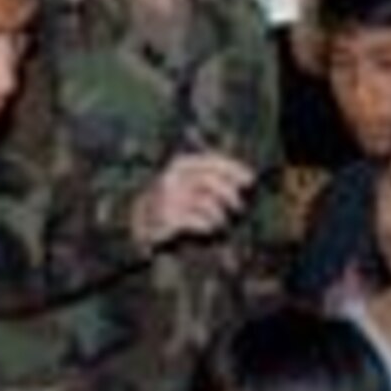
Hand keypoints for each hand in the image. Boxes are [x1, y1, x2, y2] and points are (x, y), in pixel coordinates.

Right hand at [131, 150, 253, 247]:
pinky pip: (198, 221)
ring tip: (220, 221)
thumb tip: (248, 178)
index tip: (250, 179)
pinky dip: (208, 226)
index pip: (212, 161)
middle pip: (211, 182)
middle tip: (239, 207)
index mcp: (180, 164)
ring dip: (219, 215)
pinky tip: (210, 229)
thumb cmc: (173, 199)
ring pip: (207, 203)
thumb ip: (213, 175)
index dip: (233, 169)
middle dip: (230, 195)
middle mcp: (174, 178)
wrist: (140, 220)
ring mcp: (170, 198)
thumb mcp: (189, 180)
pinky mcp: (168, 218)